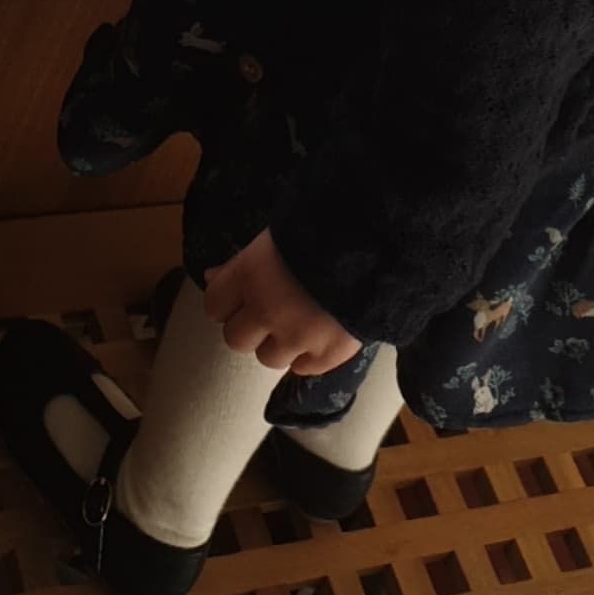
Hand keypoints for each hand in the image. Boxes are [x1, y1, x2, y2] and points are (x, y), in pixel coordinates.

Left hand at [204, 229, 361, 373]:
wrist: (382, 238)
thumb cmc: (325, 225)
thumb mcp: (277, 235)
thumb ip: (243, 261)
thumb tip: (211, 277)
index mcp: (250, 274)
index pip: (214, 305)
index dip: (227, 301)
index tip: (241, 294)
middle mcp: (268, 310)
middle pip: (236, 340)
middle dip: (249, 326)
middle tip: (269, 310)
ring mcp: (299, 337)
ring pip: (269, 358)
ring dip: (279, 342)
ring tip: (301, 319)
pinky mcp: (330, 354)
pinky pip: (304, 368)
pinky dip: (308, 355)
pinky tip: (320, 332)